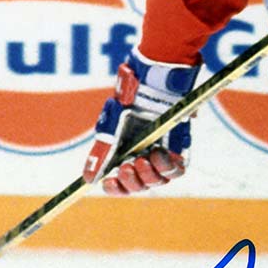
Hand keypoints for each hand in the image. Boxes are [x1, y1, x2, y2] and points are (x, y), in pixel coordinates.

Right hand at [83, 50, 200, 195]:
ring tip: (142, 159)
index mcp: (126, 153)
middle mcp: (145, 156)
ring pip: (158, 180)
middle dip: (132, 181)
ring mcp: (163, 153)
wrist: (156, 79)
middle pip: (141, 185)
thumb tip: (88, 180)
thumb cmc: (132, 98)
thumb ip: (103, 152)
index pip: (122, 183)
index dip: (116, 188)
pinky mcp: (179, 148)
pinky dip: (166, 166)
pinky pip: (176, 170)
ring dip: (148, 176)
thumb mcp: (113, 125)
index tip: (108, 183)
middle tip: (126, 167)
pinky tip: (157, 153)